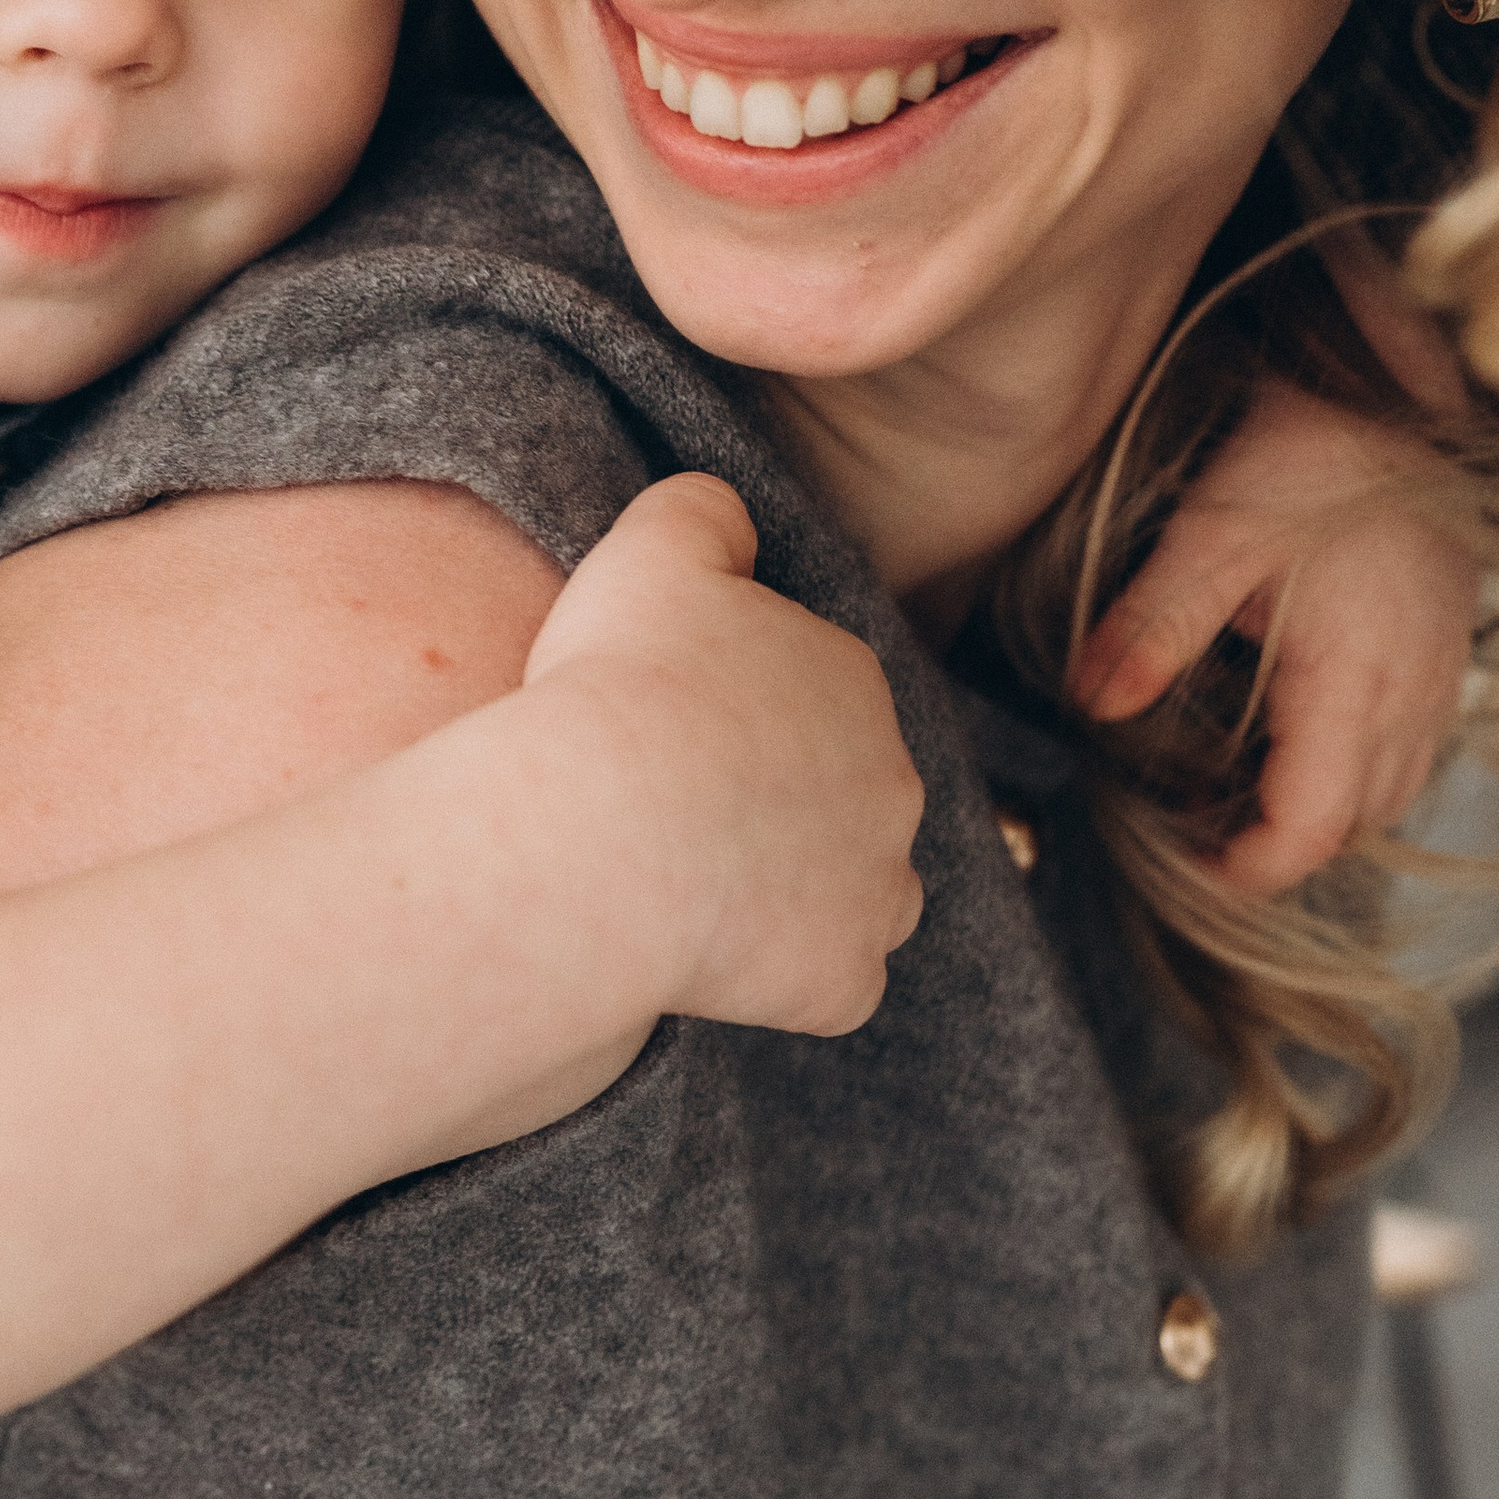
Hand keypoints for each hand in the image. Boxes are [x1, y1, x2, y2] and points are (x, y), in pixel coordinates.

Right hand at [525, 475, 923, 1037]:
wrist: (605, 827)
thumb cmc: (622, 681)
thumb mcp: (652, 545)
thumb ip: (702, 511)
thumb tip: (729, 520)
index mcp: (851, 677)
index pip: (810, 695)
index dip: (735, 713)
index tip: (665, 728)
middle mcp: (893, 781)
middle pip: (843, 793)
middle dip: (775, 803)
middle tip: (670, 812)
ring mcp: (877, 888)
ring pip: (856, 891)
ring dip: (796, 892)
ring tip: (698, 888)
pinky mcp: (843, 980)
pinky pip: (825, 986)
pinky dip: (779, 980)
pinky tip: (706, 957)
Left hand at [1071, 378, 1476, 893]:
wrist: (1395, 386)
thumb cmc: (1309, 452)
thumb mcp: (1210, 539)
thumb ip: (1150, 629)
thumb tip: (1091, 704)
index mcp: (1351, 684)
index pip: (1310, 828)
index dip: (1247, 866)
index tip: (1185, 856)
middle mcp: (1408, 695)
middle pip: (1352, 823)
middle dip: (1275, 840)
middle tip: (1190, 816)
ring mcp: (1436, 673)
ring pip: (1388, 788)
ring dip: (1318, 803)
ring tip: (1235, 776)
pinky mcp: (1443, 644)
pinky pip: (1409, 741)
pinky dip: (1354, 758)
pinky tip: (1296, 721)